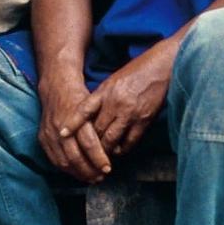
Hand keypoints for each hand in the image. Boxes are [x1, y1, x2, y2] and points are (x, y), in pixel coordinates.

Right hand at [38, 70, 110, 183]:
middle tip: (101, 177)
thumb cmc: (80, 98)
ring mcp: (50, 133)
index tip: (108, 168)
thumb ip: (100, 128)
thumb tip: (112, 150)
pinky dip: (66, 169)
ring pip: (64, 161)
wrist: (56, 87)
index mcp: (76, 118)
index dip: (99, 158)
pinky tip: (77, 173)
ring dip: (78, 173)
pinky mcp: (43, 138)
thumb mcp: (94, 107)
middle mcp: (61, 126)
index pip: (89, 143)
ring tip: (91, 179)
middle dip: (89, 170)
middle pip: (76, 156)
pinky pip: (54, 159)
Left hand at [64, 42, 175, 159]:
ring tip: (102, 156)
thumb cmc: (136, 73)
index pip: (84, 110)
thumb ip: (101, 98)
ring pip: (111, 139)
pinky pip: (129, 141)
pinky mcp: (144, 121)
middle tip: (84, 153)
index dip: (73, 123)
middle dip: (90, 143)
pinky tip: (119, 149)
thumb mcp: (113, 81)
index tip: (62, 134)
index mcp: (105, 92)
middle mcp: (115, 104)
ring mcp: (130, 113)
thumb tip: (89, 115)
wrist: (161, 68)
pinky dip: (122, 148)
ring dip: (105, 150)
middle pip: (96, 130)